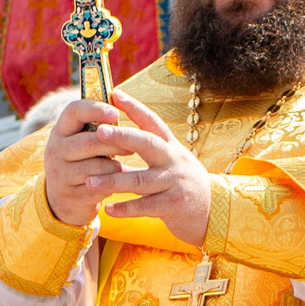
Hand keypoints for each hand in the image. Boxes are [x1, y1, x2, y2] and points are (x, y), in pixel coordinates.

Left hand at [44, 91, 212, 244]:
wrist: (214, 211)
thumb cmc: (183, 183)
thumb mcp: (173, 160)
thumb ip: (150, 148)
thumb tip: (118, 133)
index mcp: (171, 146)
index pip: (152, 122)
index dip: (134, 107)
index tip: (114, 94)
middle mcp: (174, 160)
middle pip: (148, 143)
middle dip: (123, 136)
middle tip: (99, 131)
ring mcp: (175, 182)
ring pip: (141, 180)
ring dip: (114, 181)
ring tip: (90, 181)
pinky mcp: (174, 205)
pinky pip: (146, 207)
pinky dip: (126, 209)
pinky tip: (108, 209)